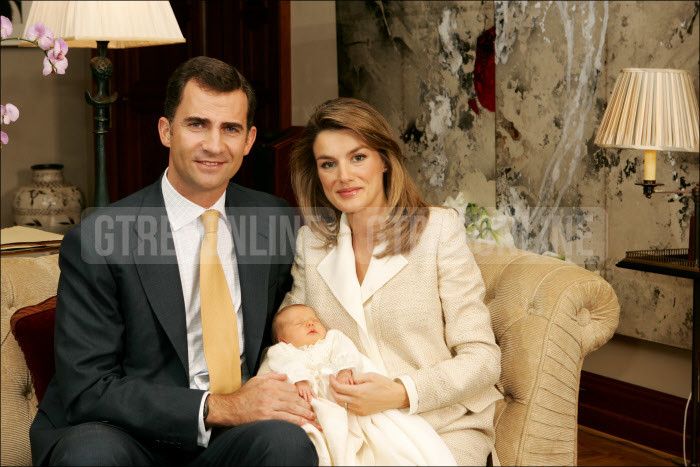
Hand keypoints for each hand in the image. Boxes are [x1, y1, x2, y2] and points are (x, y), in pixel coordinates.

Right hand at [206, 372, 320, 429]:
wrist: (231, 408)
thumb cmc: (244, 394)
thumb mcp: (257, 380)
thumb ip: (272, 376)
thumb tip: (285, 376)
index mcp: (270, 384)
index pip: (291, 389)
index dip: (301, 395)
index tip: (308, 400)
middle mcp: (271, 393)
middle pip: (294, 399)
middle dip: (306, 405)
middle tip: (314, 410)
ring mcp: (269, 405)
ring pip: (291, 408)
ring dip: (304, 413)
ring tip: (313, 418)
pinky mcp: (266, 416)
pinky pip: (284, 418)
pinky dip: (296, 420)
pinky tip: (303, 423)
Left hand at [329, 372, 408, 415]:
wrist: (395, 397)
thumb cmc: (384, 385)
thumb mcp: (370, 376)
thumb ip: (357, 377)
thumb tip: (349, 380)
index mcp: (358, 392)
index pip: (339, 388)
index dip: (332, 382)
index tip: (331, 376)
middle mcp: (357, 403)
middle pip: (337, 398)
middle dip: (332, 389)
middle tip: (332, 382)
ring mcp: (359, 409)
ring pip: (341, 405)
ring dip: (337, 396)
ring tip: (340, 388)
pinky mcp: (362, 413)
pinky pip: (348, 409)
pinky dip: (344, 402)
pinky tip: (347, 395)